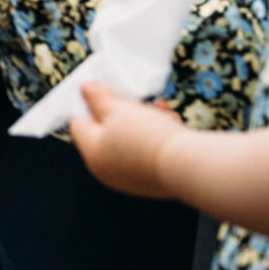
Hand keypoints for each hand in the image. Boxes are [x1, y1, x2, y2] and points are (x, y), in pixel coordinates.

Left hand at [68, 81, 183, 198]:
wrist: (189, 167)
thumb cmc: (146, 137)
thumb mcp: (117, 109)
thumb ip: (97, 98)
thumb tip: (84, 89)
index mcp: (92, 154)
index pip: (79, 123)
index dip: (88, 103)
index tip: (101, 90)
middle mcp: (109, 171)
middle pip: (107, 131)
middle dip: (123, 111)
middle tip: (133, 99)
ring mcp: (133, 178)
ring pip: (132, 139)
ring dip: (145, 121)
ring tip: (158, 109)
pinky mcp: (155, 180)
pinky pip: (150, 151)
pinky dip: (158, 136)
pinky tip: (170, 122)